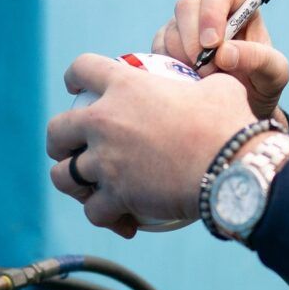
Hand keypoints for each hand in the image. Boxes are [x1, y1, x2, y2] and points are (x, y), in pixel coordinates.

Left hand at [45, 53, 258, 235]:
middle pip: (57, 130)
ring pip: (63, 176)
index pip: (82, 69)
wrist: (232, 167)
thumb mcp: (219, 88)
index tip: (75, 89)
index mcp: (126, 87)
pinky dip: (106, 217)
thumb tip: (210, 88)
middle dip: (59, 142)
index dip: (75, 78)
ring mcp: (106, 161)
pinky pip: (95, 212)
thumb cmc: (228, 123)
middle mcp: (106, 122)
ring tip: (90, 190)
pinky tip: (122, 220)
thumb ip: (201, 86)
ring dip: (74, 184)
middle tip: (74, 149)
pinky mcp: (116, 195)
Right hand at [152, 0, 288, 120]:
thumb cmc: (261, 85)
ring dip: (184, 58)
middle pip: (187, 5)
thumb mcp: (274, 74)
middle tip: (206, 69)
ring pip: (170, 30)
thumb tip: (224, 53)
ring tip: (206, 79)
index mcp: (239, 7)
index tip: (213, 44)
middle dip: (193, 39)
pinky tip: (190, 80)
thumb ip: (258, 59)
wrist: (238, 108)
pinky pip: (158, 50)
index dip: (212, 12)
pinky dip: (170, 67)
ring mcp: (185, 28)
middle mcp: (209, 12)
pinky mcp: (166, 47)